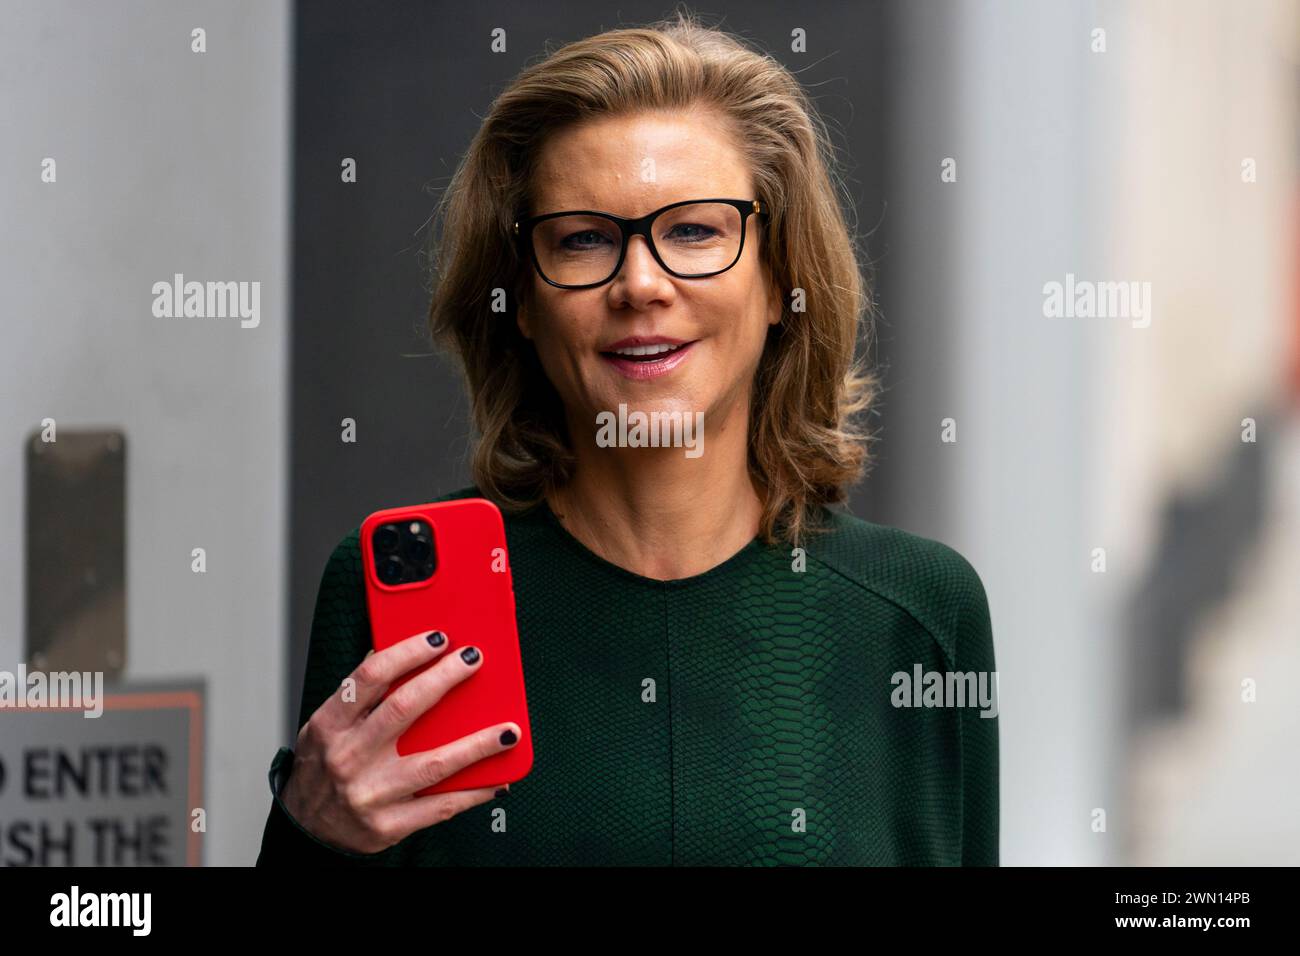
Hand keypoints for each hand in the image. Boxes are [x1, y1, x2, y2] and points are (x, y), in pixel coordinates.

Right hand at [280, 630, 521, 853]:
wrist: (305, 831)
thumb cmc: (322, 769)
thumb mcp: (324, 726)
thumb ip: (357, 694)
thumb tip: (394, 651)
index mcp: (331, 726)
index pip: (371, 678)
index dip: (407, 653)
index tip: (438, 638)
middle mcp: (349, 758)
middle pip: (404, 709)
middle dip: (446, 679)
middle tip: (475, 660)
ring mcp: (370, 793)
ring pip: (434, 764)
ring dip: (478, 745)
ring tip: (509, 730)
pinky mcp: (388, 825)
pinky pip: (441, 807)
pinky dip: (474, 792)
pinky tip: (498, 780)